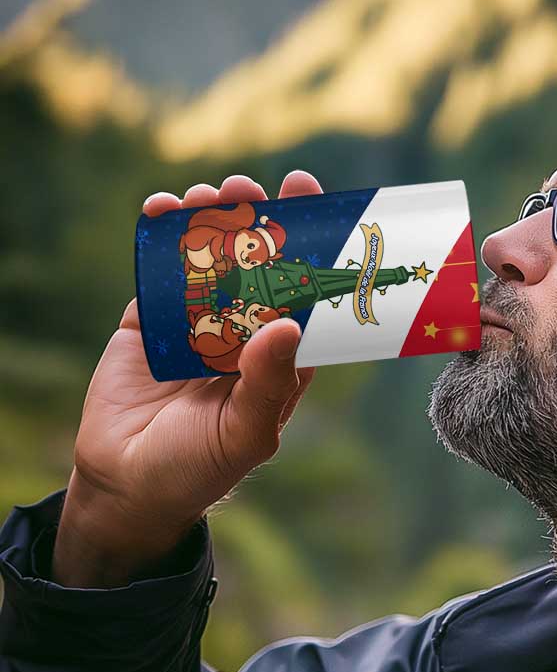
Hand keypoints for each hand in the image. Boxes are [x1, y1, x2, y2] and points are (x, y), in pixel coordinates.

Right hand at [53, 171, 322, 587]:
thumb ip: (268, 383)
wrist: (127, 484)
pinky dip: (161, 236)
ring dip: (211, 220)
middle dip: (258, 221)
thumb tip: (288, 324)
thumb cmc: (200, 467)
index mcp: (280, 357)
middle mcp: (244, 332)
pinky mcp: (151, 319)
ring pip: (210, 258)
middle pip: (258, 265)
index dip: (311, 251)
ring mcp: (197, 322)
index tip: (315, 205)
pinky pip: (160, 270)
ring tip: (210, 194)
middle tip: (255, 187)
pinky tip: (163, 209)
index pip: (304, 295)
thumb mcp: (245, 433)